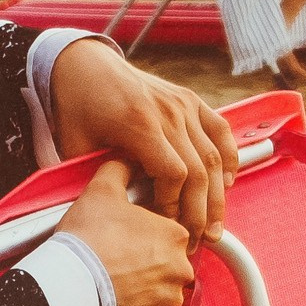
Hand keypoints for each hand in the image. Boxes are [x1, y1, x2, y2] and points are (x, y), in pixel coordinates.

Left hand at [48, 39, 238, 235]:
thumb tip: (110, 216)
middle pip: (199, 171)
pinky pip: (221, 131)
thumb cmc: (78, 106)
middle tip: (195, 241)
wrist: (85, 64)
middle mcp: (168, 112)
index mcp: (139, 123)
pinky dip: (229, 159)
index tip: (164, 226)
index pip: (173, 174)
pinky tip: (227, 184)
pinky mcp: (191, 100)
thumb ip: (95, 177)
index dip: (172, 206)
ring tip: (214, 227)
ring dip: (218, 196)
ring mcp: (183, 104)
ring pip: (214, 157)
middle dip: (199, 213)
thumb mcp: (76, 145)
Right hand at [59, 161, 195, 305]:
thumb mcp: (101, 190)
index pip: (169, 229)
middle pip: (167, 260)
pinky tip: (115, 299)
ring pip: (162, 289)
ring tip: (114, 280)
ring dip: (144, 286)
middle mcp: (181, 267)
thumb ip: (121, 168)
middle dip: (147, 260)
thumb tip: (130, 158)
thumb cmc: (88, 239)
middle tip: (117, 258)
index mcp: (175, 233)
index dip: (145, 230)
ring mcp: (170, 299)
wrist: (72, 289)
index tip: (125, 235)